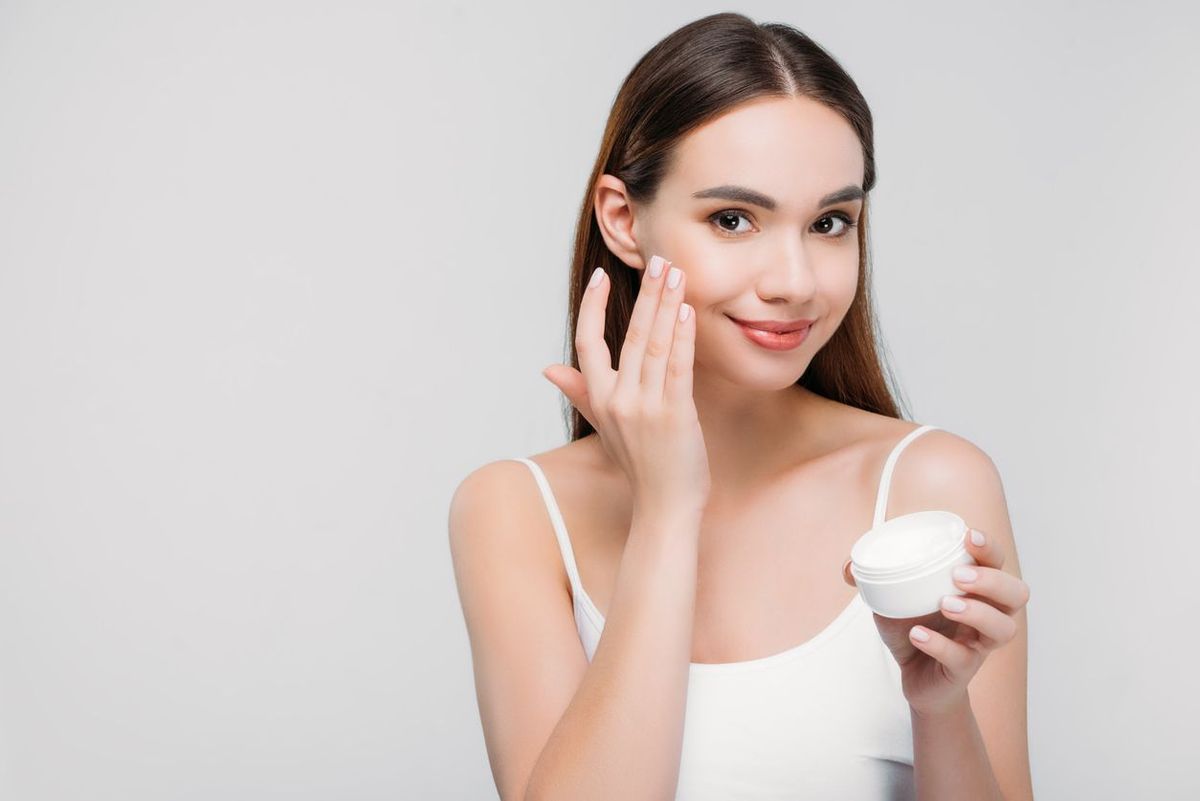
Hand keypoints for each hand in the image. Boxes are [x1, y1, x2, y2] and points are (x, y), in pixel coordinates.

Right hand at [542, 255, 710, 518]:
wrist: (664, 507)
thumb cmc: (640, 466)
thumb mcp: (604, 428)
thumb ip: (580, 393)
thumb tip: (548, 370)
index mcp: (598, 400)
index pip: (587, 343)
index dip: (592, 307)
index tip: (599, 276)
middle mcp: (617, 400)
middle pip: (628, 335)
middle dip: (645, 294)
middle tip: (658, 260)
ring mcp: (645, 408)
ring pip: (653, 345)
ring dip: (666, 306)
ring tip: (675, 274)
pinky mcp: (674, 415)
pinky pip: (677, 368)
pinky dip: (681, 338)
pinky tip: (687, 312)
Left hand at [841, 527, 1030, 716]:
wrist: (914, 677)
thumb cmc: (914, 628)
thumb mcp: (892, 599)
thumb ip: (872, 579)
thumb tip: (848, 567)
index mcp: (976, 589)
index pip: (998, 563)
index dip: (990, 548)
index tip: (969, 536)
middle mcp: (987, 614)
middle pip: (1016, 594)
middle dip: (992, 580)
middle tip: (958, 576)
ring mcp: (978, 643)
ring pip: (1003, 628)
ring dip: (977, 612)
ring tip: (945, 603)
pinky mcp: (963, 670)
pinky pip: (962, 658)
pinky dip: (938, 644)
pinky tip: (917, 634)